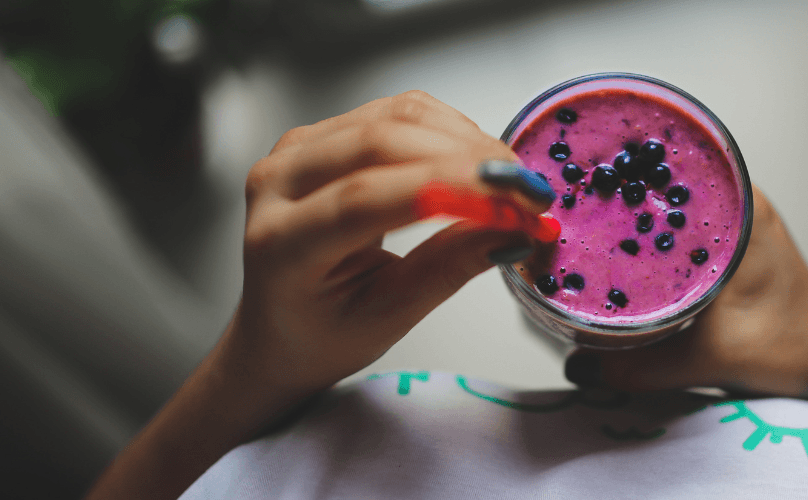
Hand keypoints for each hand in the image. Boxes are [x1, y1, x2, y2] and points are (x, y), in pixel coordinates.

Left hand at [227, 90, 554, 394]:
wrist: (280, 327)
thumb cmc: (323, 333)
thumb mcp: (390, 317)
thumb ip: (450, 266)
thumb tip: (515, 229)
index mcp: (281, 242)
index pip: (364, 198)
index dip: (448, 192)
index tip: (514, 206)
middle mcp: (278, 181)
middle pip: (381, 143)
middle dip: (469, 161)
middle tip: (529, 195)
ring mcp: (299, 149)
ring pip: (397, 117)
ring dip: (468, 142)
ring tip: (513, 184)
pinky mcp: (326, 133)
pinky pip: (398, 112)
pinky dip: (452, 131)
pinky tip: (481, 165)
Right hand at [564, 184, 807, 461]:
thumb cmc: (793, 351)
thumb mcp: (709, 357)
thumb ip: (640, 366)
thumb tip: (578, 366)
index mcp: (740, 207)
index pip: (670, 167)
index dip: (621, 168)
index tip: (579, 175)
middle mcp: (739, 202)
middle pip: (662, 183)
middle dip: (616, 192)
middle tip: (568, 206)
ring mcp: (735, 221)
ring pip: (668, 207)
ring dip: (631, 217)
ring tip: (582, 226)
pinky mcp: (729, 245)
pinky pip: (678, 229)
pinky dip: (649, 240)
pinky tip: (618, 256)